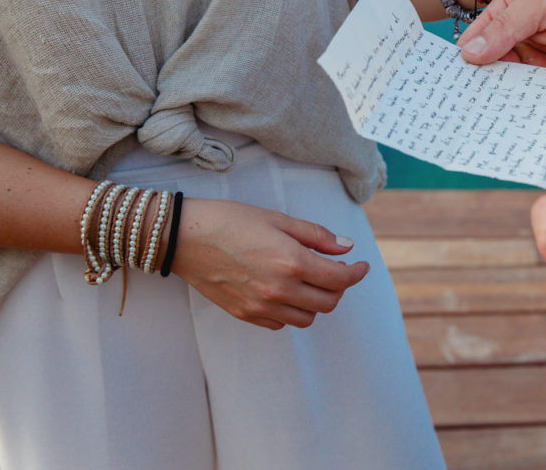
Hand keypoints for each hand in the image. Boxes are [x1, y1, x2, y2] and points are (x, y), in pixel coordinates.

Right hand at [171, 198, 369, 329]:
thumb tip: (346, 247)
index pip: (340, 279)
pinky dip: (291, 312)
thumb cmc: (230, 221)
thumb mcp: (278, 220)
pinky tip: (285, 293)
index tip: (360, 266)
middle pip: (328, 303)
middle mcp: (279, 290)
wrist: (184, 237)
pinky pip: (280, 324)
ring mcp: (261, 306)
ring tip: (309, 282)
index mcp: (292, 262)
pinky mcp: (244, 314)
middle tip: (335, 272)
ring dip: (316, 302)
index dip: (356, 273)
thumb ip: (316, 236)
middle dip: (339, 288)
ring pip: (306, 318)